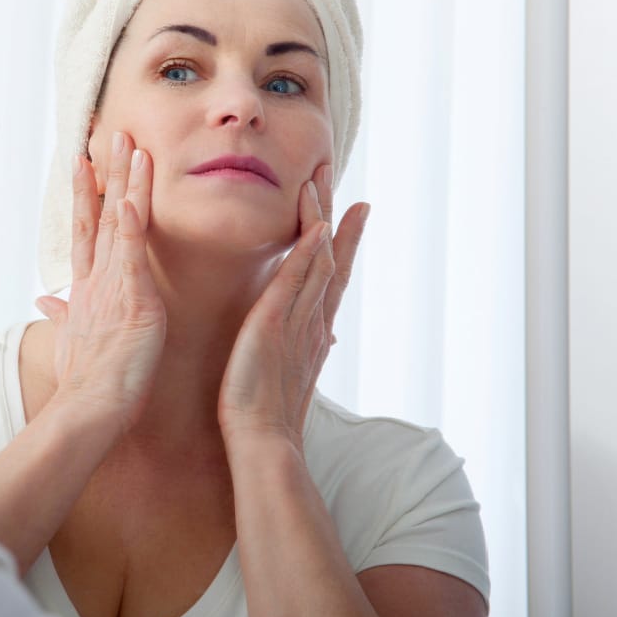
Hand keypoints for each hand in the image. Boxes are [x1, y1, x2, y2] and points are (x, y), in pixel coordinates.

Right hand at [35, 132, 165, 430]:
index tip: (86, 160)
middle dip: (108, 173)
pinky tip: (131, 199)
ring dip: (125, 184)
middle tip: (113, 133)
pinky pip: (130, 258)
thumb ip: (60, 314)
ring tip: (131, 146)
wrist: (87, 410)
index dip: (86, 194)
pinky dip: (131, 229)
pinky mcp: (131, 302)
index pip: (86, 230)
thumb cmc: (84, 384)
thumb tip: (43, 299)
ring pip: (117, 225)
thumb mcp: (71, 342)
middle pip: (99, 215)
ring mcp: (112, 288)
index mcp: (84, 289)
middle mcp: (95, 280)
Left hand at [217, 164, 368, 447]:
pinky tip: (314, 227)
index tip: (353, 207)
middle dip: (333, 214)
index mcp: (311, 329)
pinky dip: (306, 254)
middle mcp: (311, 320)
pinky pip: (295, 282)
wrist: (262, 443)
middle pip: (329, 257)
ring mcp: (297, 321)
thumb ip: (302, 352)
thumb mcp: (286, 374)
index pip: (329, 274)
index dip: (341, 239)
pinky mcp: (274, 326)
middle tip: (332, 173)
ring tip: (320, 180)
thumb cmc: (265, 415)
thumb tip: (325, 343)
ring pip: (316, 260)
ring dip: (319, 217)